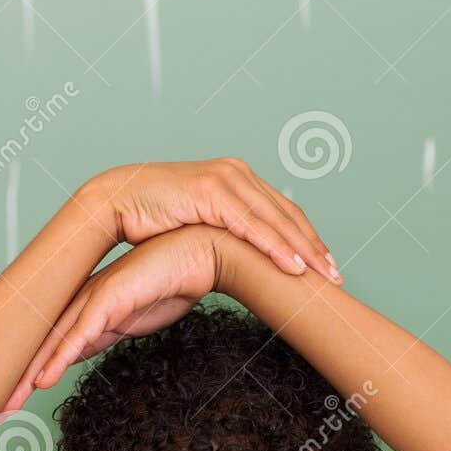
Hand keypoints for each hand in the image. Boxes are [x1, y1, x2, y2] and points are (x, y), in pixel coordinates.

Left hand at [1, 227, 222, 408]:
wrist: (203, 253)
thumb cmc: (174, 281)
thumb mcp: (133, 321)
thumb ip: (105, 333)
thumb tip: (79, 351)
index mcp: (88, 305)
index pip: (52, 344)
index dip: (31, 371)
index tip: (14, 398)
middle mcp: (84, 300)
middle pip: (43, 344)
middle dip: (19, 378)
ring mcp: (94, 297)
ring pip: (53, 342)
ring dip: (30, 375)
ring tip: (10, 402)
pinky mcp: (110, 298)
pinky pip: (81, 333)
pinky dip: (60, 357)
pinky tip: (43, 380)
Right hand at [82, 158, 339, 282]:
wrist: (114, 201)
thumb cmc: (150, 218)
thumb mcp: (199, 225)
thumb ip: (223, 234)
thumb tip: (238, 260)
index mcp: (236, 178)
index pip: (282, 212)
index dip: (307, 240)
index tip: (326, 266)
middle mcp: (236, 173)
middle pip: (287, 216)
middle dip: (314, 249)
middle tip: (336, 276)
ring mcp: (225, 179)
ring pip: (276, 221)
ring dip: (303, 251)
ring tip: (324, 277)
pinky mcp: (211, 192)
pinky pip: (252, 226)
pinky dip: (275, 248)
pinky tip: (294, 268)